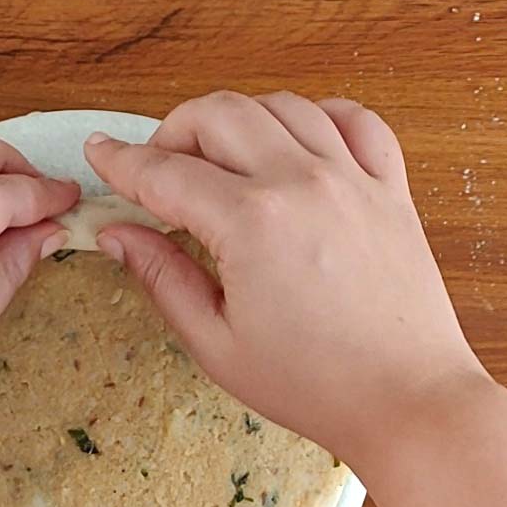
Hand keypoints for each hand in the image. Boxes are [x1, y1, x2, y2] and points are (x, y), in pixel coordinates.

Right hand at [84, 90, 488, 465]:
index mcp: (251, 223)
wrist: (407, 401)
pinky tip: (294, 144)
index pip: (165, 172)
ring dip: (236, 119)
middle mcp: (302, 182)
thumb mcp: (216, 343)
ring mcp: (352, 178)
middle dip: (172, 131)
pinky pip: (354, 120)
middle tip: (156, 169)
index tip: (99, 153)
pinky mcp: (390, 189)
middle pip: (218, 114)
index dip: (121, 161)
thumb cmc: (313, 384)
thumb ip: (162, 278)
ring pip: (281, 105)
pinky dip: (316, 117)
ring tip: (218, 158)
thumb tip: (117, 235)